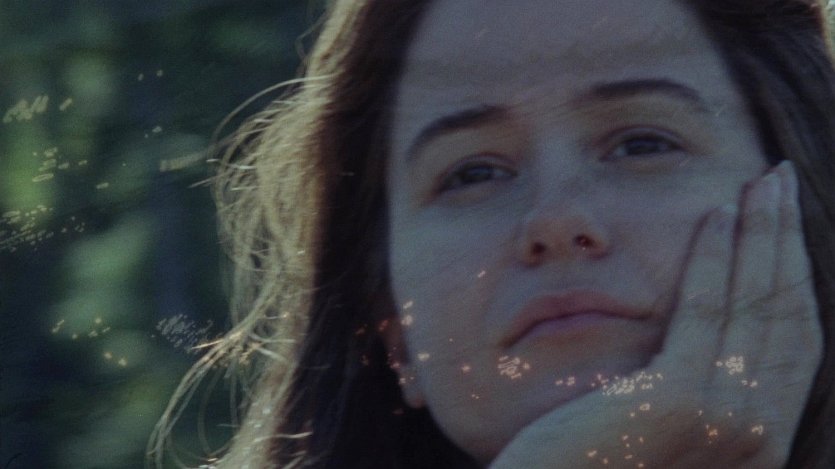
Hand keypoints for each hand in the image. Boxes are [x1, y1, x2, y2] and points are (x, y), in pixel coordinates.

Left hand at [489, 161, 822, 468]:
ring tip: (760, 180)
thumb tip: (699, 329)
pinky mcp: (678, 404)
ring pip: (757, 303)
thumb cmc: (589, 468)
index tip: (783, 221)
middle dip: (788, 239)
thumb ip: (687, 387)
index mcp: (757, 439)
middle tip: (780, 179)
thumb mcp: (655, 426)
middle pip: (788, 314)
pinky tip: (716, 214)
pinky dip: (717, 257)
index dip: (793, 273)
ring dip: (763, 232)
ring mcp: (726, 422)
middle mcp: (759, 436)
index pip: (792, 340)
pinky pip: (707, 311)